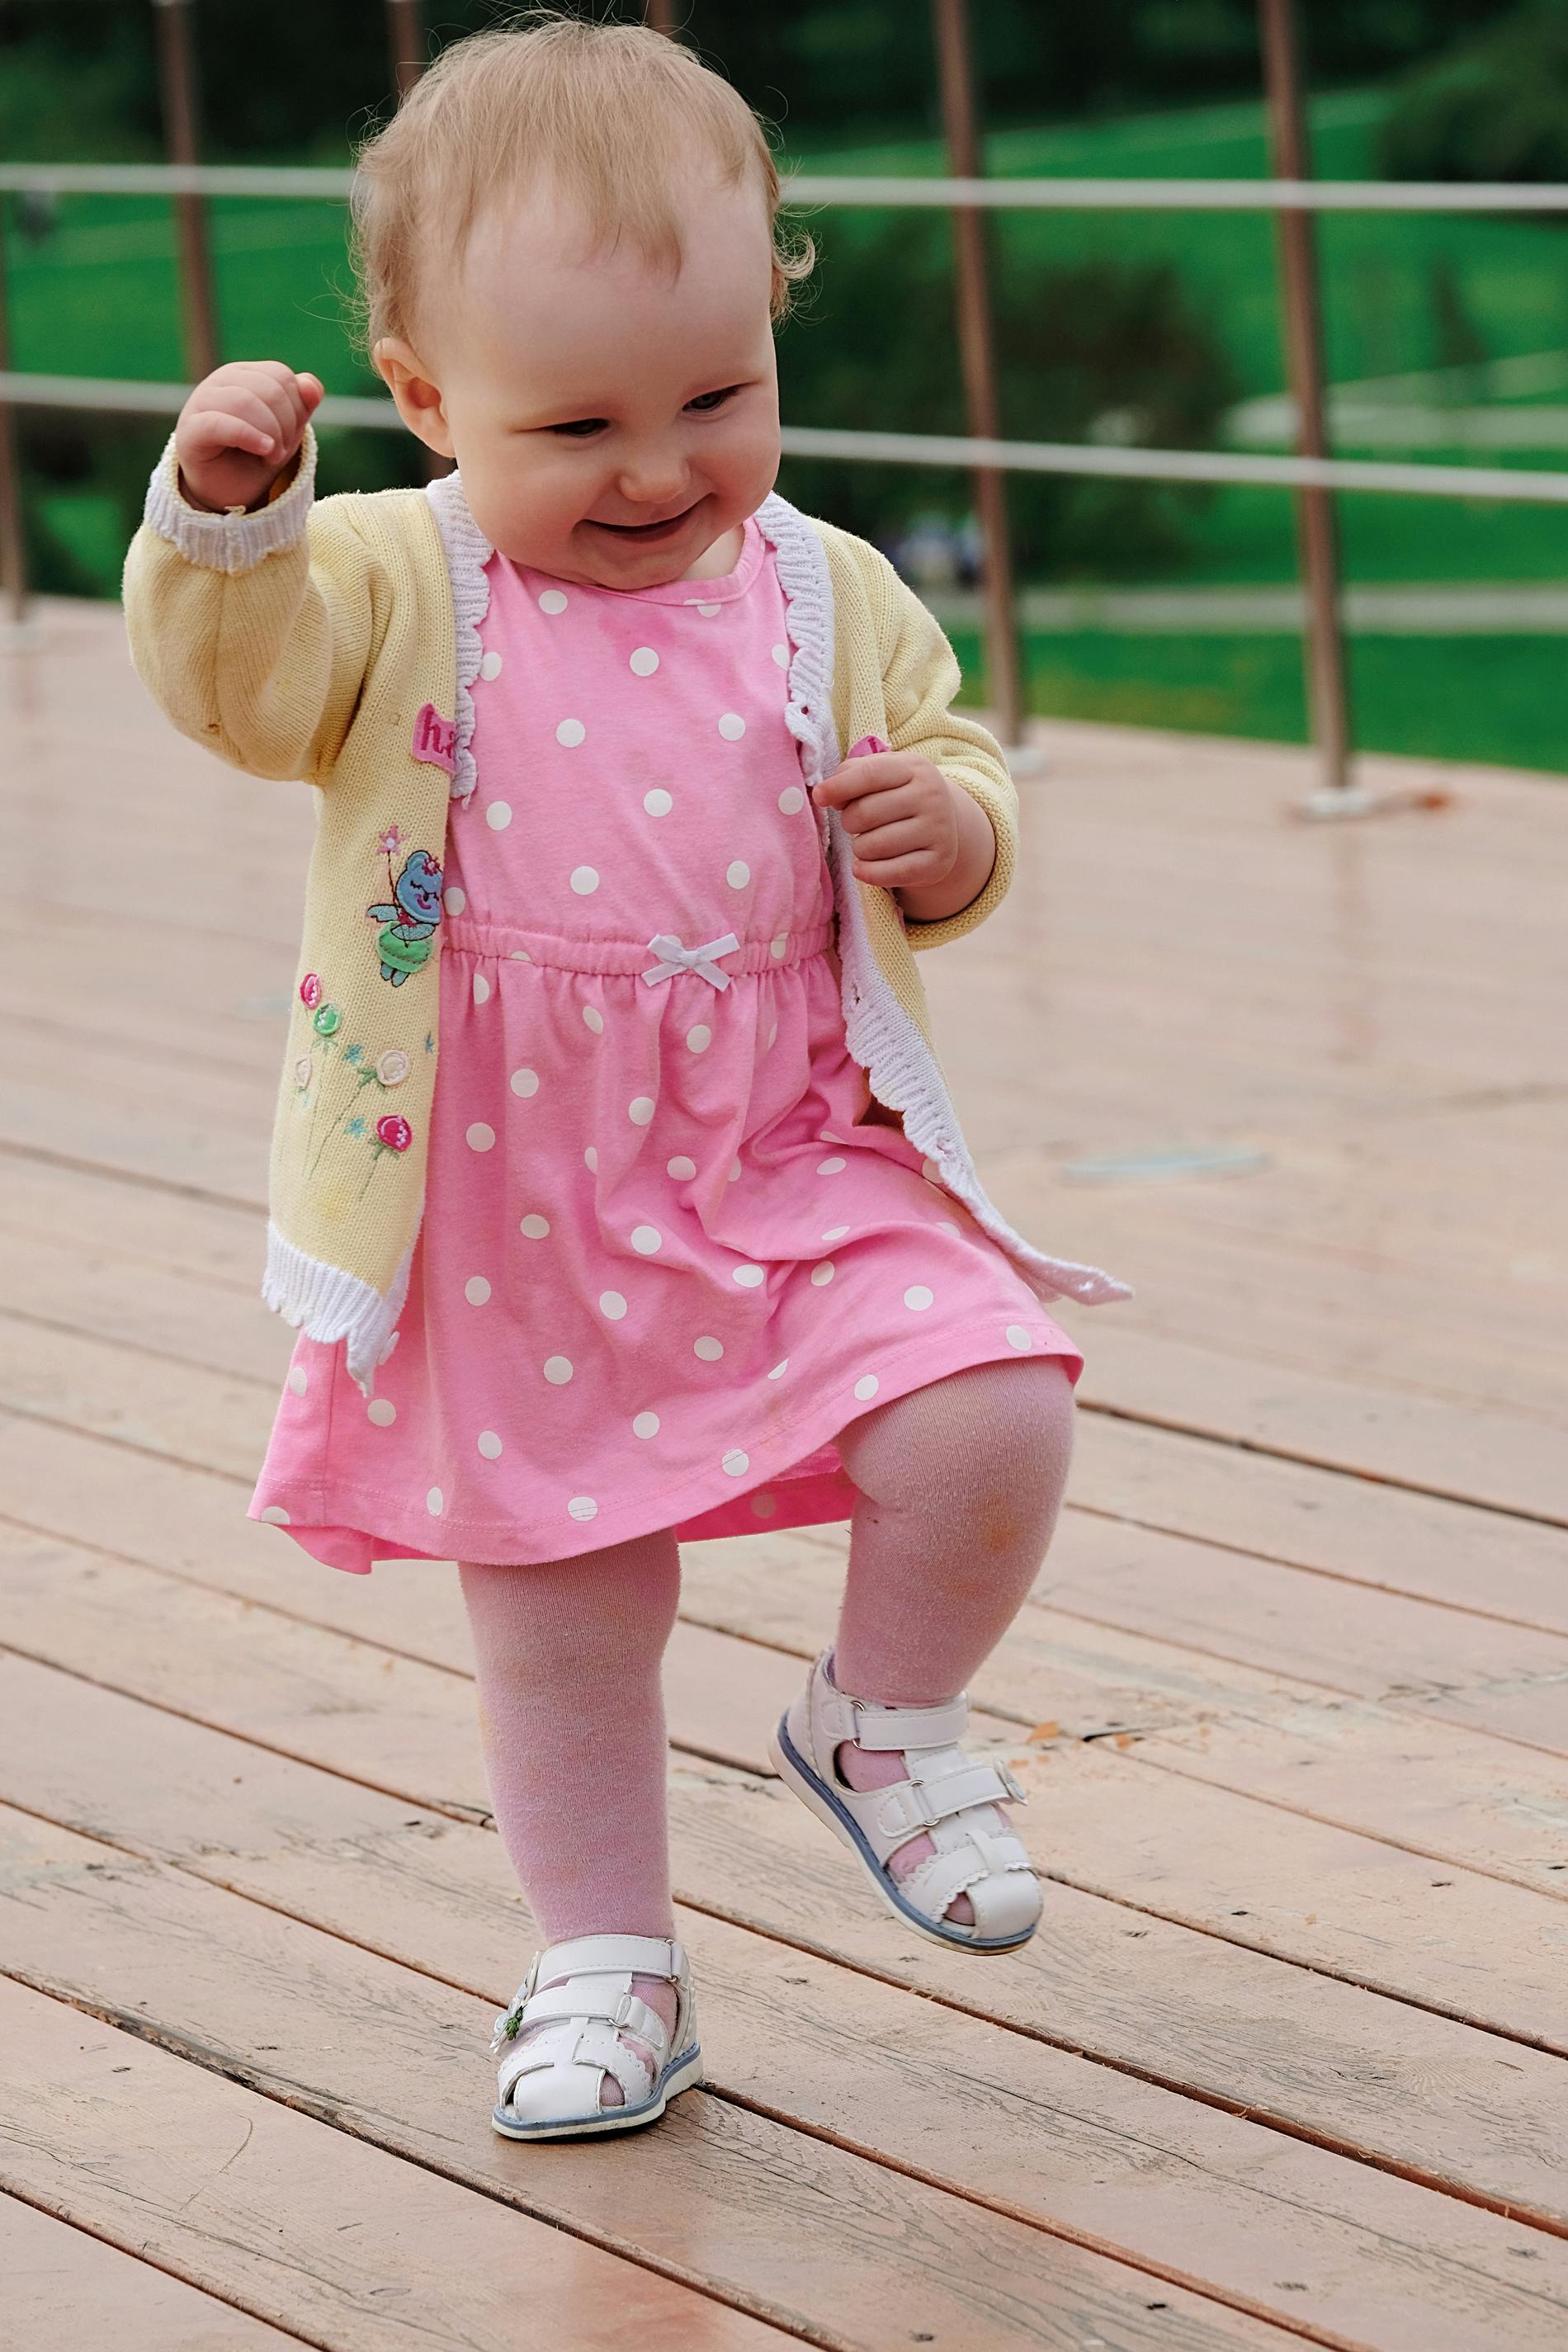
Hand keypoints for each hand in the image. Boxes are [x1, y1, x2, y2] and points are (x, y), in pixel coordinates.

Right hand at [175, 361, 323, 513]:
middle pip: (269, 388)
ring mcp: (201, 402)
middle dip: (286, 424)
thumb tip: (312, 385)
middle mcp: (221, 381)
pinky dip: (249, 436)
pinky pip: (220, 424)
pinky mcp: (190, 429)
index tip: (291, 436)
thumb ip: (301, 406)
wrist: (225, 494)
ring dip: (271, 434)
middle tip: (281, 451)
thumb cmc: (254, 459)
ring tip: (271, 456)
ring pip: (245, 401)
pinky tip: (264, 451)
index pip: (280, 375)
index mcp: (244, 375)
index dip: (296, 407)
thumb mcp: (286, 433)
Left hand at [813, 748, 966, 891]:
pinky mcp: (938, 862)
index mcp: (916, 768)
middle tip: (854, 824)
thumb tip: (825, 794)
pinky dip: (867, 872)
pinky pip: (890, 873)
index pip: (870, 774)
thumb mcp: (883, 773)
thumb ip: (852, 773)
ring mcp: (939, 830)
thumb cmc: (900, 796)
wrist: (944, 825)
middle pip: (866, 813)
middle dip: (849, 821)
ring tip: (867, 843)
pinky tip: (861, 867)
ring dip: (859, 848)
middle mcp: (932, 796)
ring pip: (873, 846)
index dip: (839, 786)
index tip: (819, 797)